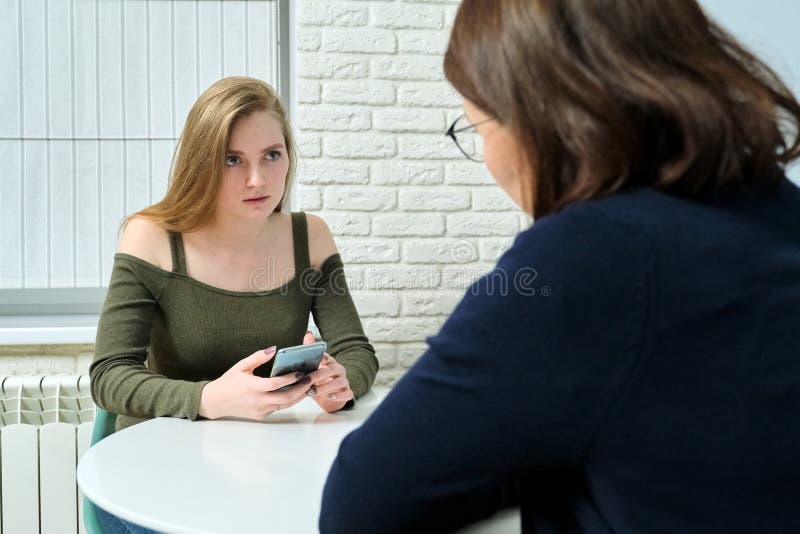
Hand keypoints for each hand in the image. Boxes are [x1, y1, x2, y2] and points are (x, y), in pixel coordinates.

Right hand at [198, 346, 313, 419]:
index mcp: (252, 387)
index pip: (276, 384)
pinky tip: (295, 392)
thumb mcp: (241, 366)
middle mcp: (258, 401)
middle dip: (301, 389)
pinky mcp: (261, 415)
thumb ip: (258, 357)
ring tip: (308, 386)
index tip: (301, 372)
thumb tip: (274, 349)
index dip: (290, 379)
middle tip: (311, 380)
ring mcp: (260, 410)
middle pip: (285, 397)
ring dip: (298, 396)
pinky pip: (278, 408)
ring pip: (285, 404)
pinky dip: (288, 400)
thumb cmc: (228, 382)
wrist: (215, 402)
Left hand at [302, 332, 353, 412]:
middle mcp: (339, 371)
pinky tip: (329, 396)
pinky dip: (338, 396)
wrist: (331, 397)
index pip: (327, 357)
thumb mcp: (313, 368)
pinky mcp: (348, 393)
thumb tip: (308, 333)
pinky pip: (347, 393)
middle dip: (317, 376)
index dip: (322, 358)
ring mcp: (345, 382)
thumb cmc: (320, 381)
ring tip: (313, 391)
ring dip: (325, 387)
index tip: (316, 360)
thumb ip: (310, 352)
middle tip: (306, 381)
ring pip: (339, 383)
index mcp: (331, 362)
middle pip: (330, 371)